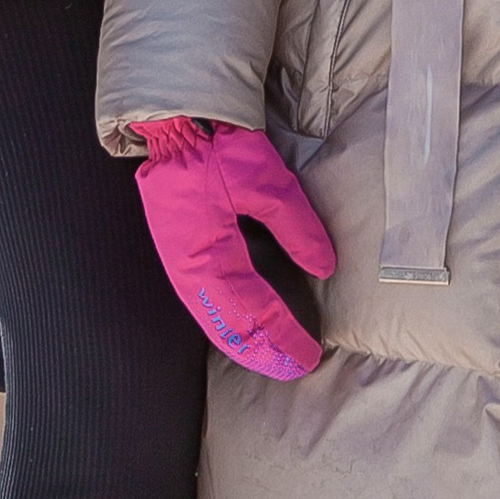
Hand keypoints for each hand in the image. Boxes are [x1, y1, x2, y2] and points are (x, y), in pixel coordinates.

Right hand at [133, 118, 333, 380]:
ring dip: (243, 348)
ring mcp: (178, 269)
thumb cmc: (220, 151)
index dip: (283, 336)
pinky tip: (240, 336)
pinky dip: (224, 330)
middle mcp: (189, 272)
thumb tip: (324, 269)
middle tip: (296, 370)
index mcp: (211, 254)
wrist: (175, 128)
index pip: (254, 309)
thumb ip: (297, 228)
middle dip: (264, 353)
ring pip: (212, 323)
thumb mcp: (267, 182)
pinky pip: (201, 309)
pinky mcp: (176, 261)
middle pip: (228, 328)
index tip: (310, 354)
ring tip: (272, 363)